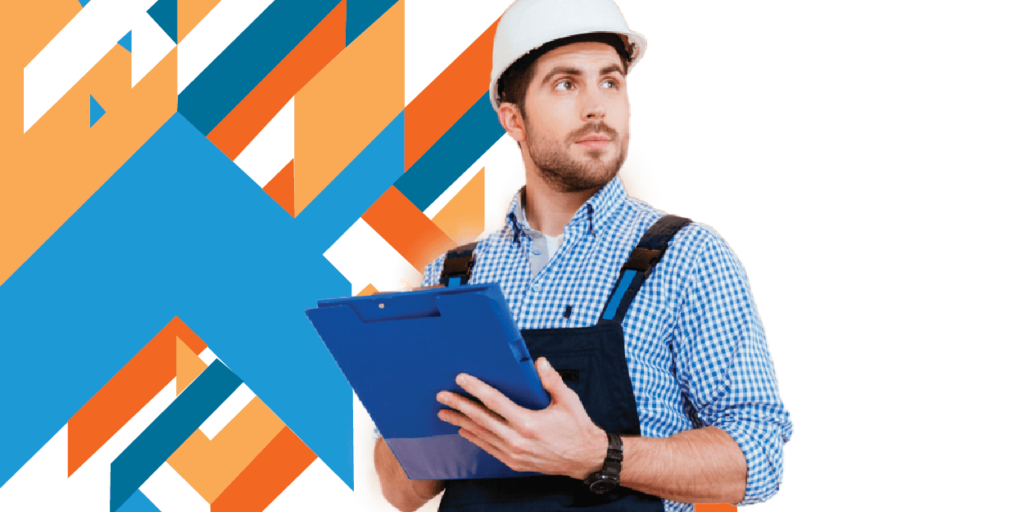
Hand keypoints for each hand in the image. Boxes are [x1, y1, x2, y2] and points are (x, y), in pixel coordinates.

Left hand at [436, 357, 606, 479]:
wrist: (584, 458)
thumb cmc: (577, 427)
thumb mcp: (568, 401)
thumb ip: (551, 380)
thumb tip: (539, 362)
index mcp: (528, 423)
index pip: (495, 402)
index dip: (476, 389)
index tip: (461, 379)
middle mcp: (517, 440)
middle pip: (481, 419)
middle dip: (459, 406)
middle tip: (442, 396)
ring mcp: (514, 454)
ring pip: (480, 435)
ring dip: (460, 422)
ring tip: (444, 412)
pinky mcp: (514, 462)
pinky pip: (488, 448)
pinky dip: (473, 437)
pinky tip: (463, 429)